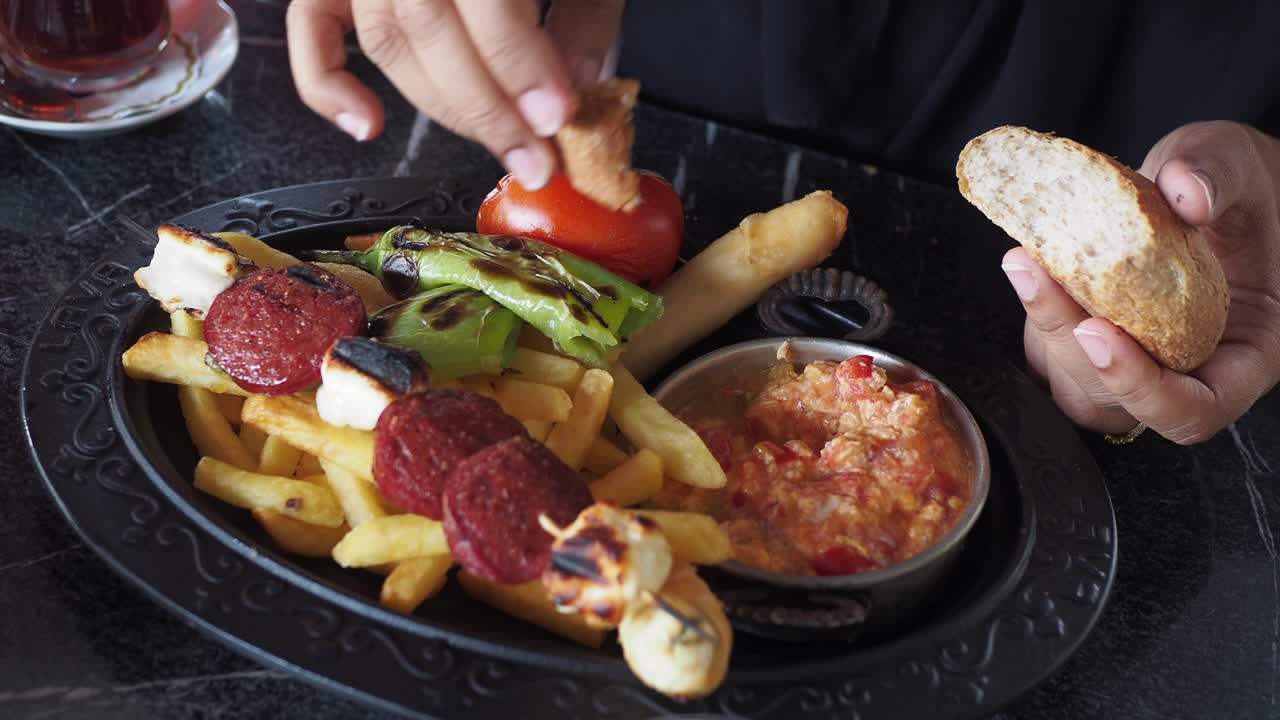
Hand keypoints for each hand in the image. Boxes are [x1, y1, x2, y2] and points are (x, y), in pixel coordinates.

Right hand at [285, 0, 624, 188]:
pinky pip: (309, 28)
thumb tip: (577, 88)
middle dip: (485, 108)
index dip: (518, 64)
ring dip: (442, 108)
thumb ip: (586, 11)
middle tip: (534, 155)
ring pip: (386, 41)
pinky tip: (368, 126)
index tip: (555, 116)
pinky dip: (328, 87)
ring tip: (498, 142)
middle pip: (424, 29)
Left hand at [1003, 121, 1279, 443]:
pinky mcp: (1097, 343)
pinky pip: (1054, 356)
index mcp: (1247, 352)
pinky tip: (1030, 262)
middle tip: (1039, 275)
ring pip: (1077, 386)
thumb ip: (1219, 174)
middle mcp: (1191, 370)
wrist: (1206, 182)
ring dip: (1044, 331)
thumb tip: (1186, 192)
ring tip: (1027, 261)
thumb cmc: (1239, 186)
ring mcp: (1140, 361)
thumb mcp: (1238, 162)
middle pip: (1119, 402)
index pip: (1195, 410)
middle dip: (1070, 345)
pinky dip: (1037, 315)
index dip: (1142, 390)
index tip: (1099, 331)